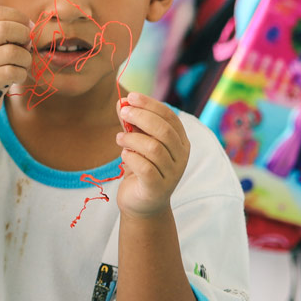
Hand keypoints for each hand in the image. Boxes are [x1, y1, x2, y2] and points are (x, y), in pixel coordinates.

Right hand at [0, 6, 31, 129]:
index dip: (18, 17)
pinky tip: (17, 79)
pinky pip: (11, 72)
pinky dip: (21, 75)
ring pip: (12, 52)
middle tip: (25, 48)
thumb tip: (31, 28)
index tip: (25, 32)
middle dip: (23, 36)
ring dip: (26, 59)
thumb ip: (5, 39)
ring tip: (22, 66)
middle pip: (3, 28)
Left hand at [115, 91, 189, 217]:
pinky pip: (145, 168)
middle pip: (164, 131)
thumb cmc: (141, 167)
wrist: (142, 203)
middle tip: (123, 112)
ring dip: (132, 139)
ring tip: (119, 138)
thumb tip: (121, 102)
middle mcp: (181, 156)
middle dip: (141, 117)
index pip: (170, 117)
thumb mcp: (137, 142)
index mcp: (180, 141)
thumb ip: (131, 123)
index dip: (150, 105)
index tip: (131, 97)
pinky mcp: (158, 188)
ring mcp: (172, 173)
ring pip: (154, 149)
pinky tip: (124, 156)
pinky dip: (131, 158)